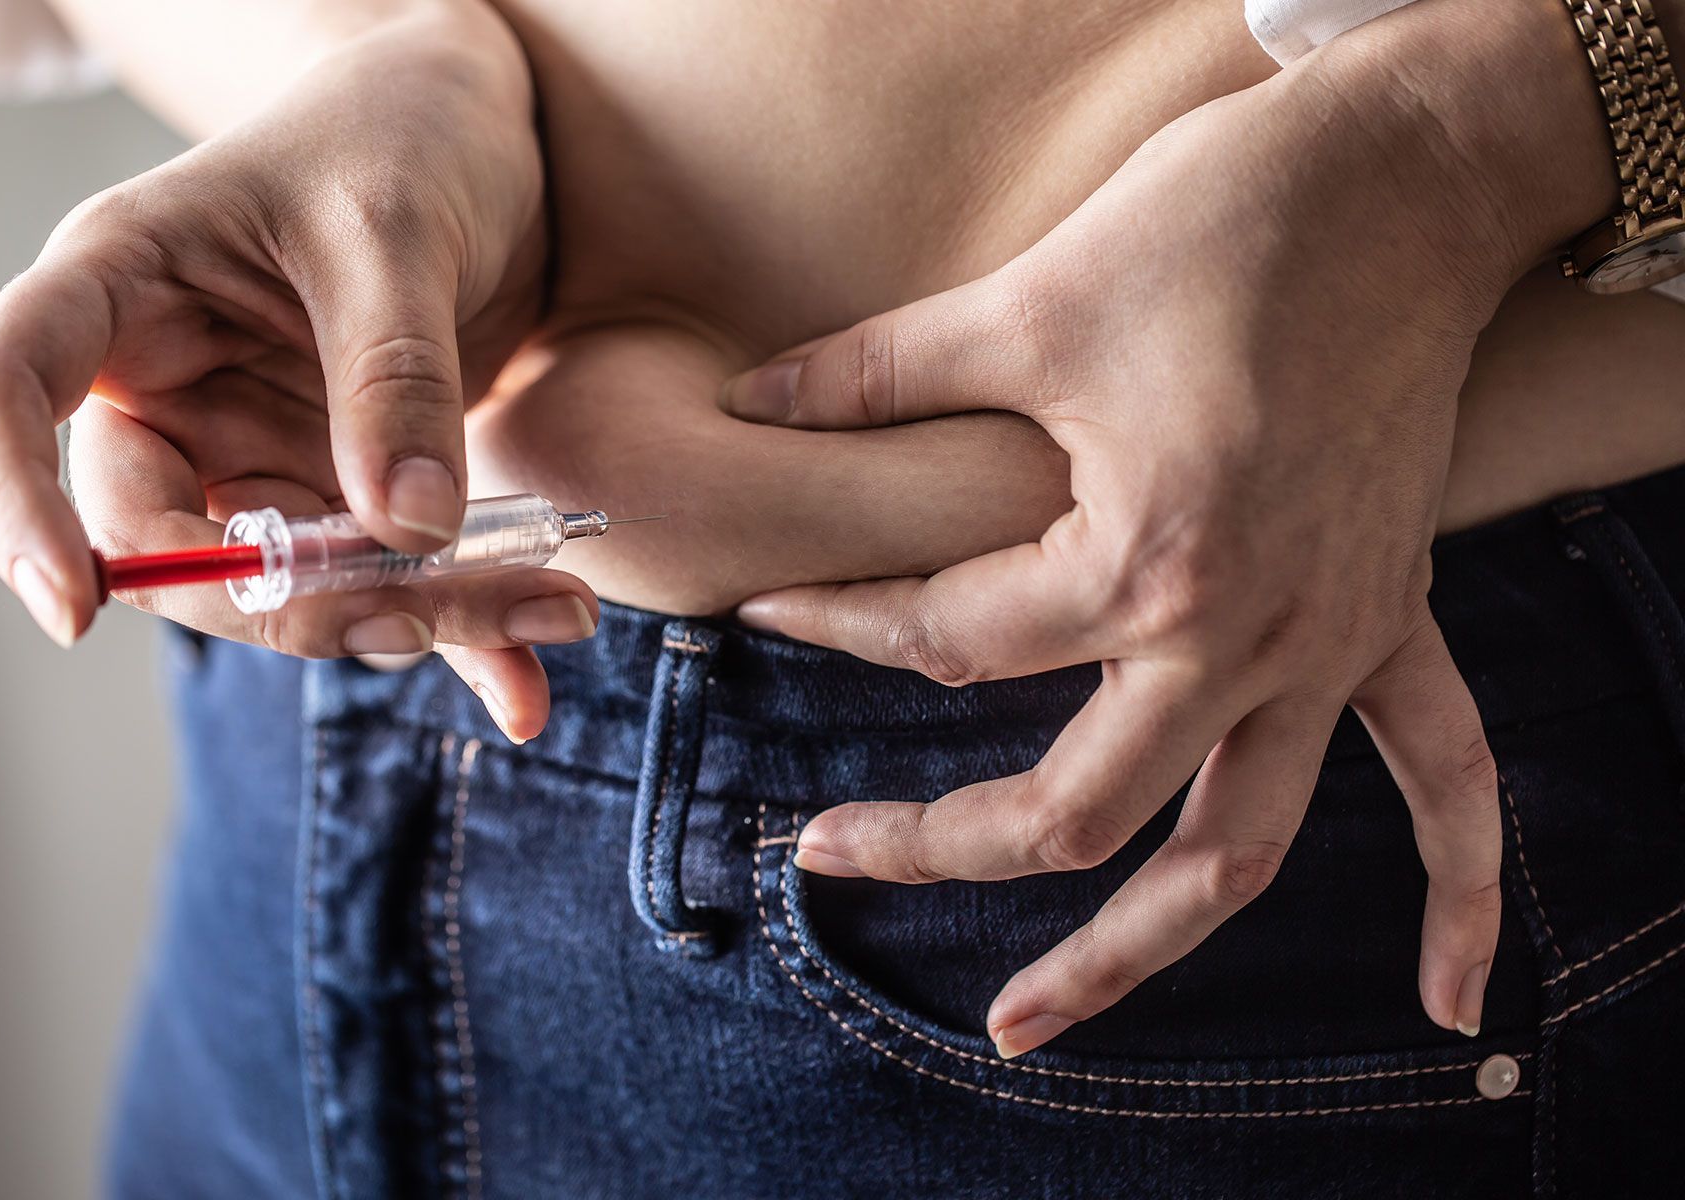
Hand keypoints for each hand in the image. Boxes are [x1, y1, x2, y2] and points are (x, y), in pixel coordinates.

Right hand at [0, 11, 583, 737]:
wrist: (486, 131)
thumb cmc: (404, 131)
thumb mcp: (395, 228)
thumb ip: (392, 373)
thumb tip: (405, 530)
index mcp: (121, 290)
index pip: (4, 398)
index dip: (13, 508)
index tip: (72, 607)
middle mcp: (171, 389)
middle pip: (167, 540)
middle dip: (284, 601)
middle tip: (418, 614)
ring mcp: (257, 452)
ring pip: (291, 587)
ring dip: (415, 621)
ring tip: (550, 612)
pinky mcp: (345, 492)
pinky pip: (384, 584)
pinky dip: (464, 634)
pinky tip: (528, 682)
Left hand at [715, 18, 1601, 1055]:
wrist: (1406, 175)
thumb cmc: (1220, 226)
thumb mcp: (1031, 302)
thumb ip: (877, 374)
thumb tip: (750, 402)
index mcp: (1145, 564)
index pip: (944, 639)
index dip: (830, 624)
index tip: (762, 607)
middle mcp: (1244, 636)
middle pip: (1071, 807)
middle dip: (936, 846)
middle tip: (822, 851)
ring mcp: (1329, 641)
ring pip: (1234, 852)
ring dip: (1132, 954)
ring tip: (1028, 1025)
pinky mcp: (1389, 617)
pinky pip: (1444, 777)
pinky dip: (1454, 894)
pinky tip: (1446, 1001)